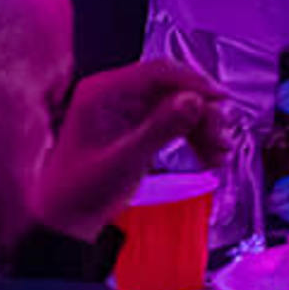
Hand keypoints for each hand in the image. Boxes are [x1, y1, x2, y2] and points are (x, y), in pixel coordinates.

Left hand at [38, 58, 221, 241]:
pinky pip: (180, 120)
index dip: (195, 83)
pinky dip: (198, 136)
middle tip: (219, 137)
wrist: (68, 218)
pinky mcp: (141, 124)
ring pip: (184, 104)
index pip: (159, 71)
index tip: (220, 101)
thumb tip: (194, 100)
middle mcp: (117, 95)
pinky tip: (209, 155)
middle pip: (177, 87)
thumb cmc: (79, 191)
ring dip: (206, 126)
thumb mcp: (124, 160)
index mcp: (102, 93)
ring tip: (217, 152)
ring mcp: (130, 109)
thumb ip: (160, 128)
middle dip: (204, 111)